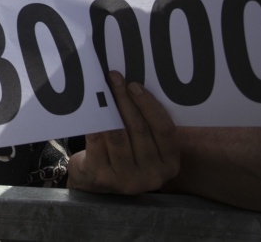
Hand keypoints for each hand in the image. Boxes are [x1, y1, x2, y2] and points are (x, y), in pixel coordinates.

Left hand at [67, 71, 179, 193]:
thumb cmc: (124, 153)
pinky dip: (94, 125)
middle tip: (114, 79)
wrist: (95, 180)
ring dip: (109, 109)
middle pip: (139, 130)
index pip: (165, 130)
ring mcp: (128, 180)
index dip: (149, 105)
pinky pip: (97, 144)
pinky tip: (89, 111)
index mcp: (170, 163)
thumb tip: (132, 84)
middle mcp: (153, 175)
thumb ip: (146, 124)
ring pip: (118, 137)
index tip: (134, 85)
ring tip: (101, 91)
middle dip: (125, 100)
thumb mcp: (143, 145)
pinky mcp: (103, 178)